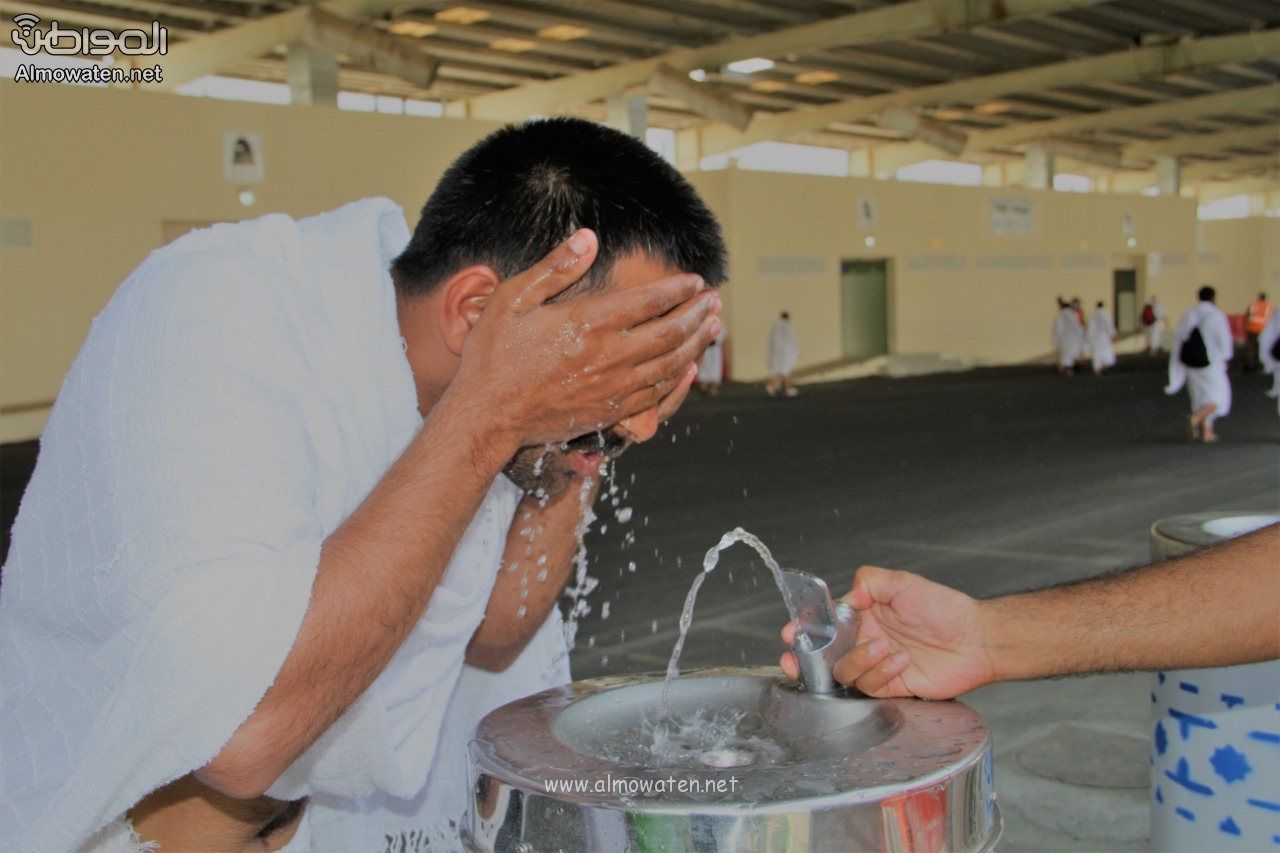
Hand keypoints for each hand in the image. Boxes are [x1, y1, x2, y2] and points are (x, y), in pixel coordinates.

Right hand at [453, 229, 720, 454]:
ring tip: (713, 327)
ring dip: (697, 344)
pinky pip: (657, 395)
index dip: (678, 289)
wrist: (487, 415)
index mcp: (587, 323)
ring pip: (671, 364)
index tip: (695, 280)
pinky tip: (689, 367)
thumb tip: (589, 237)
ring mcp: (612, 388)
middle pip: (670, 333)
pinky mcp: (610, 412)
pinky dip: (680, 378)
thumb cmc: (494, 355)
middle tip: (715, 301)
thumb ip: (555, 267)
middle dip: (698, 314)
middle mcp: (608, 356)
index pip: (649, 301)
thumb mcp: (513, 299)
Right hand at [779, 566, 994, 698]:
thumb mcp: (903, 582)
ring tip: (885, 647)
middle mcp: (866, 641)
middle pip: (824, 656)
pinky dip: (882, 672)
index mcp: (864, 616)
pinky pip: (870, 686)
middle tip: (796, 662)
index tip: (791, 633)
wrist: (976, 640)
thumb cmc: (946, 609)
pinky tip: (902, 660)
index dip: (805, 629)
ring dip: (860, 660)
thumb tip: (846, 596)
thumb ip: (869, 581)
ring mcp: (877, 666)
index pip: (826, 624)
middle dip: (805, 661)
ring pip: (845, 672)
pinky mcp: (891, 687)